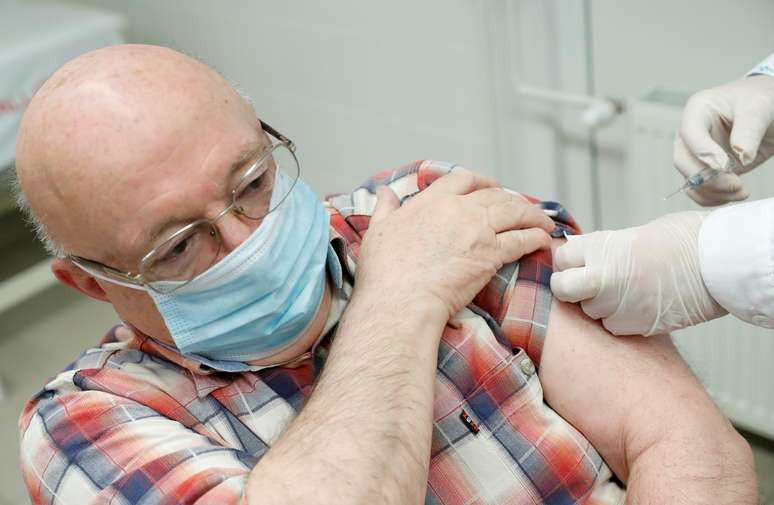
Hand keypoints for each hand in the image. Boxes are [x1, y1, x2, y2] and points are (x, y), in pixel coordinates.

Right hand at [356, 169, 554, 320]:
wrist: (401, 299)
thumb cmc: (385, 271)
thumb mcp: (377, 231)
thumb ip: (384, 208)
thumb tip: (383, 193)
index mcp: (432, 201)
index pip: (462, 179)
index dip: (481, 181)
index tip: (489, 186)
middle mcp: (459, 210)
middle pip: (495, 195)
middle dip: (512, 199)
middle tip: (521, 208)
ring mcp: (478, 231)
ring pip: (515, 213)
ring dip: (532, 215)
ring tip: (543, 222)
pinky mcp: (491, 255)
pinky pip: (522, 240)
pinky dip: (536, 238)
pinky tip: (544, 240)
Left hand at [550, 211, 725, 335]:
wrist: (718, 263)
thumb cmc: (682, 241)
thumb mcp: (630, 236)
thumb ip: (600, 250)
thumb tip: (579, 258)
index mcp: (600, 247)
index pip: (561, 258)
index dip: (569, 261)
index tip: (578, 262)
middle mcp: (600, 277)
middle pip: (564, 289)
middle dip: (568, 288)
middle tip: (585, 284)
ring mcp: (615, 304)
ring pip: (588, 311)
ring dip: (598, 305)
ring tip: (626, 291)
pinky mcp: (632, 326)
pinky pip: (611, 326)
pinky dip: (619, 319)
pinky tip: (639, 305)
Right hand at [675, 75, 773, 205]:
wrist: (770, 109)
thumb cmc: (761, 99)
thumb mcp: (759, 107)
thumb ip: (749, 129)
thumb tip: (740, 154)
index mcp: (698, 110)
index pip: (690, 134)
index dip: (704, 152)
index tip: (727, 165)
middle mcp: (691, 134)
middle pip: (683, 161)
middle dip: (707, 178)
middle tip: (735, 184)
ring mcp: (696, 153)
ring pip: (690, 180)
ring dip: (713, 192)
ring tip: (741, 191)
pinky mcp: (707, 169)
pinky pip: (700, 190)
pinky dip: (714, 198)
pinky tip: (735, 195)